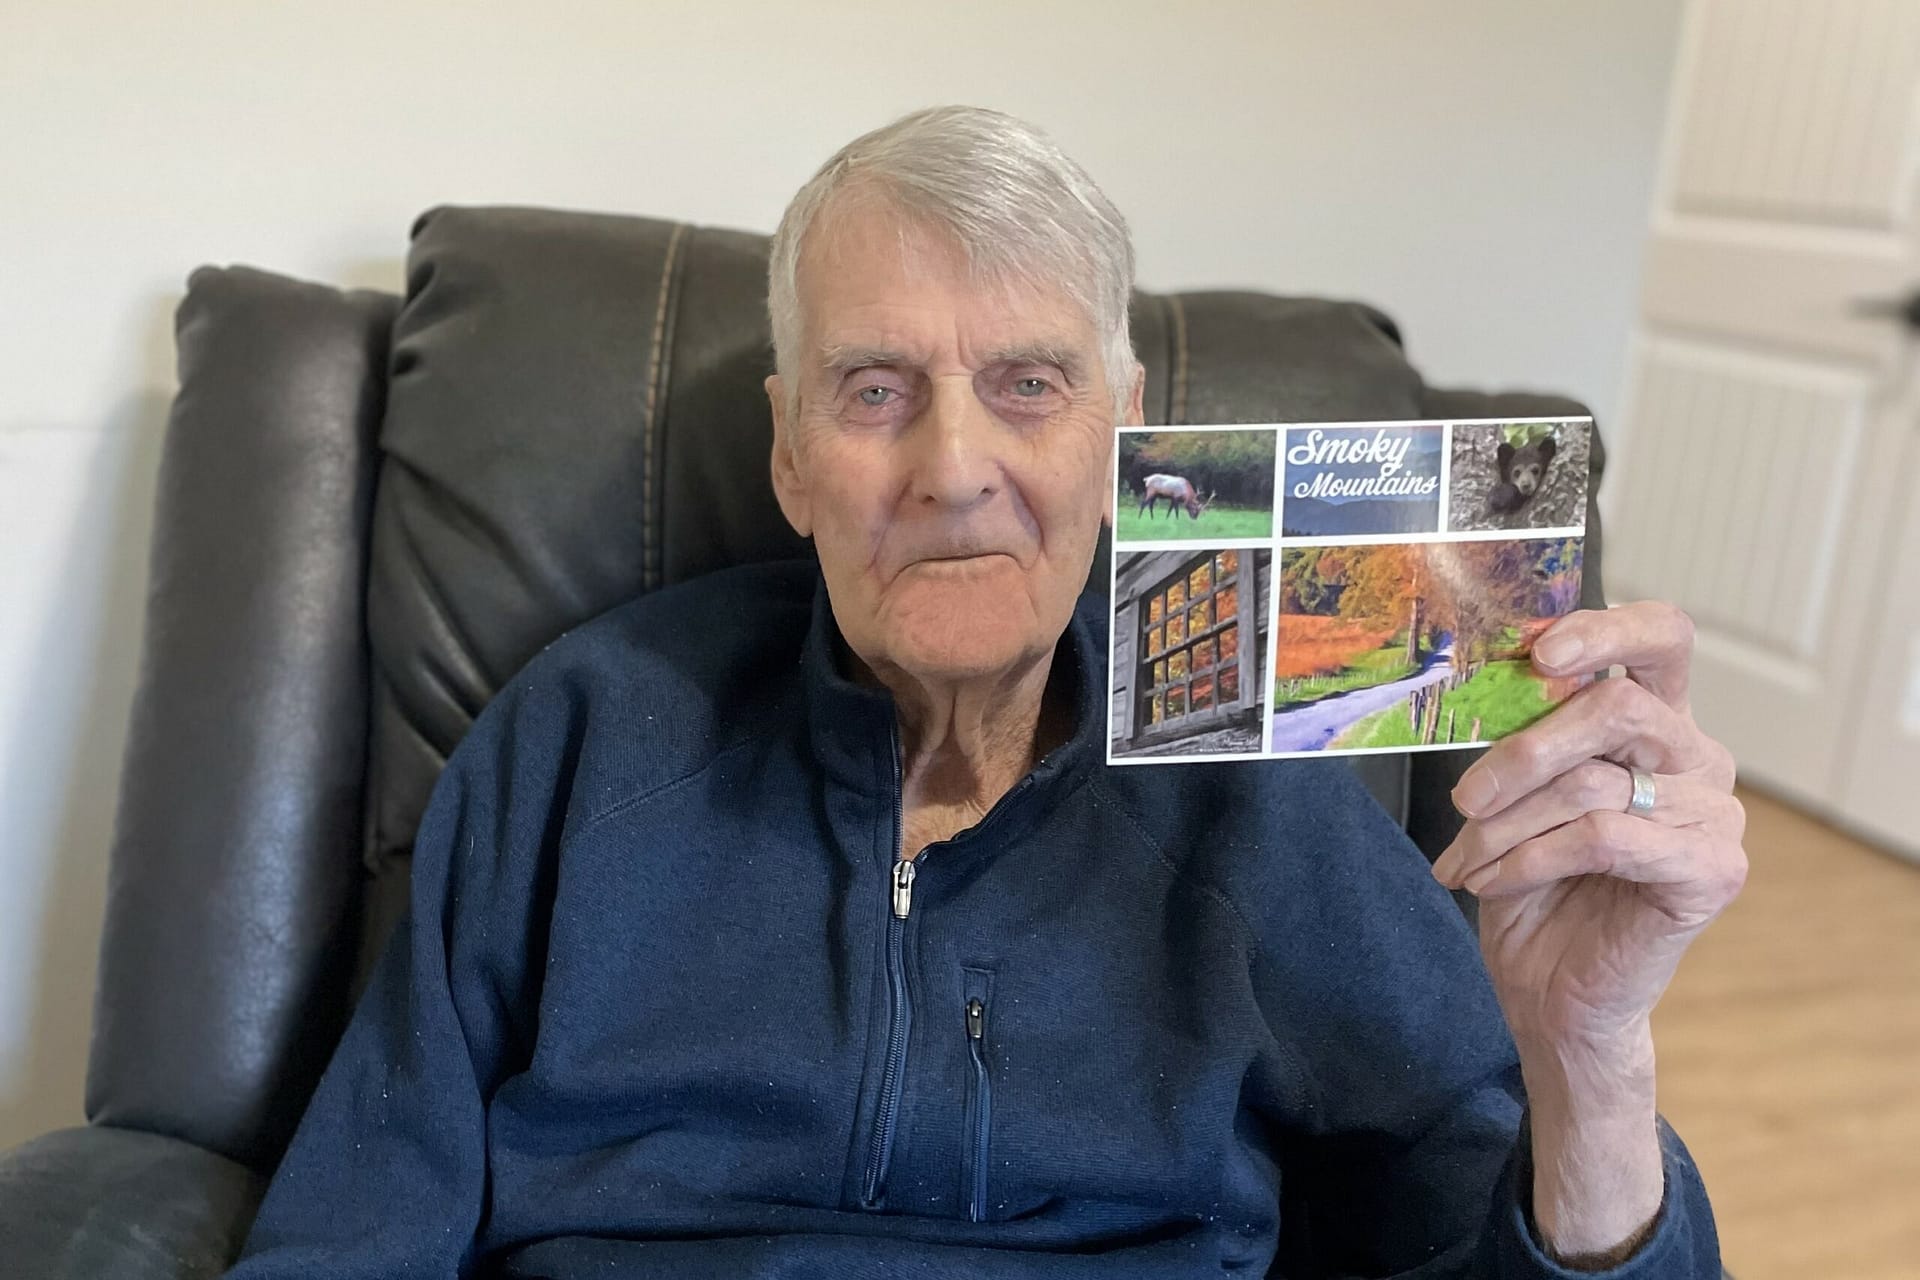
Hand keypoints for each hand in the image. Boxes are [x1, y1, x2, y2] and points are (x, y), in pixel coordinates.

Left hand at [1428, 600, 1747, 1255]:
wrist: (1552, 992)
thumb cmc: (1532, 886)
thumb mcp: (1514, 799)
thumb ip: (1522, 738)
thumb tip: (1485, 680)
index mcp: (1656, 721)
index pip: (1661, 637)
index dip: (1606, 629)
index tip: (1541, 651)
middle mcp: (1697, 757)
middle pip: (1618, 706)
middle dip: (1524, 750)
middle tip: (1465, 797)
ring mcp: (1714, 814)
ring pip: (1593, 783)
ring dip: (1507, 824)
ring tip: (1467, 861)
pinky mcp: (1712, 871)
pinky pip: (1601, 838)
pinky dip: (1530, 857)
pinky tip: (1493, 882)